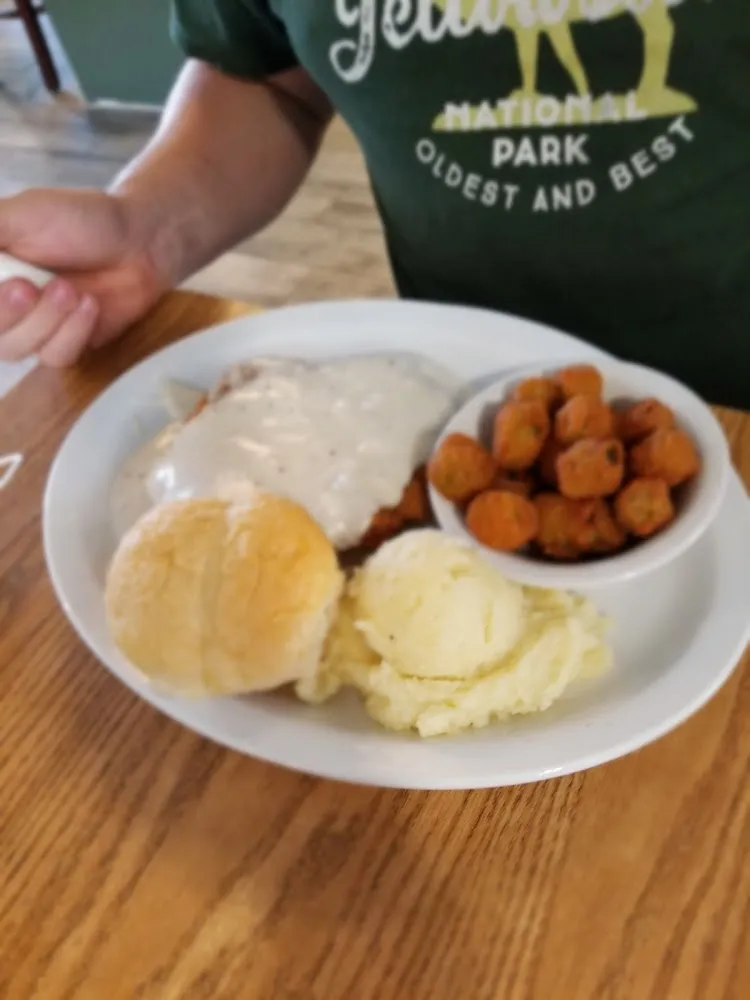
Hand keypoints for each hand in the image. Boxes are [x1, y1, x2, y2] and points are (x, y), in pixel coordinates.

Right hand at [0, 188, 166, 366]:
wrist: (139, 239)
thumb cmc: (78, 219)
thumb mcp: (18, 215)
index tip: (6, 286)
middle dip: (3, 313)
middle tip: (26, 287)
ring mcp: (30, 327)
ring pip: (15, 349)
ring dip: (45, 320)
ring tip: (71, 289)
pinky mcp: (65, 345)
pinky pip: (55, 356)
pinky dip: (72, 331)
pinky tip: (89, 305)